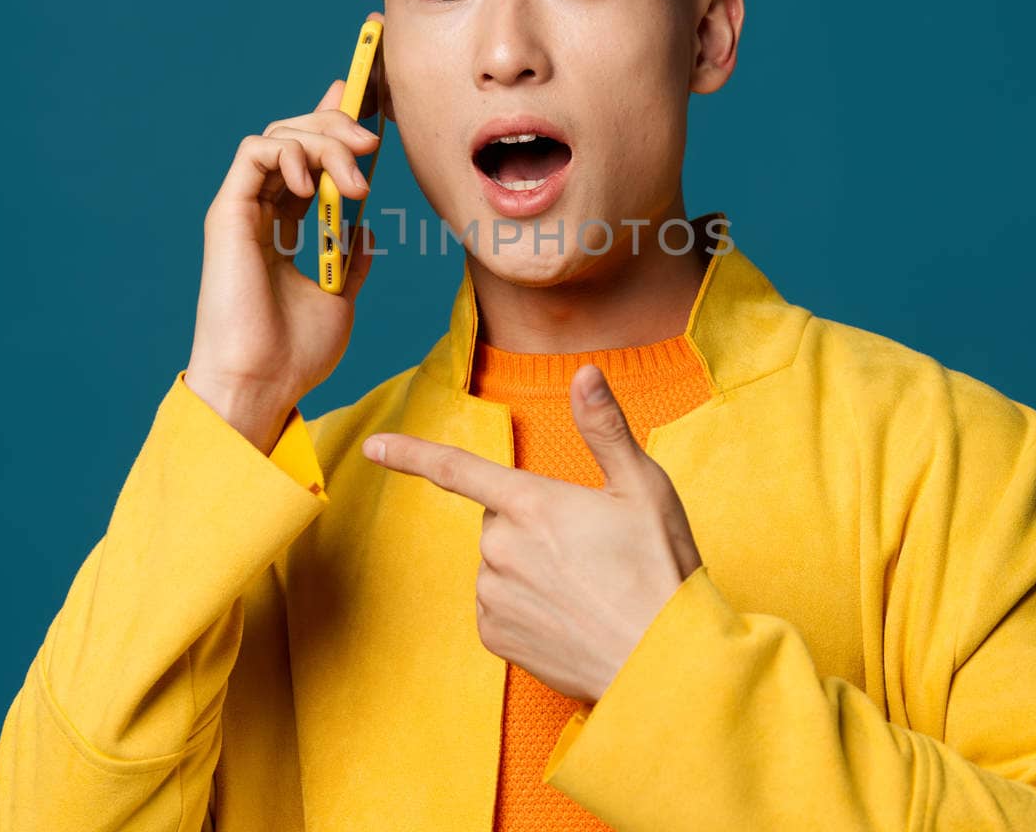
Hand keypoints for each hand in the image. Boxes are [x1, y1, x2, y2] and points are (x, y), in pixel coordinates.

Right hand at [184, 12, 387, 450]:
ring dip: (324, 144)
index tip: (366, 103)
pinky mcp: (227, 212)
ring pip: (278, 137)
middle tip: (372, 145)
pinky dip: (289, 152)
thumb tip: (365, 228)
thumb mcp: (340, 297)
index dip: (332, 124)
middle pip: (295, 137)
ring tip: (355, 185)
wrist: (263, 382)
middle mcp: (259, 212)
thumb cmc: (294, 353)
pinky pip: (254, 151)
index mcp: (281, 228)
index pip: (305, 159)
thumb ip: (351, 257)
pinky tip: (313, 183)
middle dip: (337, 127)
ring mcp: (241, 209)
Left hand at [362, 363, 703, 702]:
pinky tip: (567, 615)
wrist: (662, 663)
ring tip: (585, 586)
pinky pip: (498, 604)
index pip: (456, 469)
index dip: (410, 453)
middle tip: (588, 547)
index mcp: (531, 503)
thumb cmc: (659, 569)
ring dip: (529, 566)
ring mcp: (494, 596)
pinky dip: (525, 605)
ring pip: (498, 562)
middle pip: (498, 518)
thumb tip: (585, 373)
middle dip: (531, 522)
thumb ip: (603, 427)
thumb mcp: (643, 488)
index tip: (373, 446)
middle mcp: (500, 549)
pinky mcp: (495, 637)